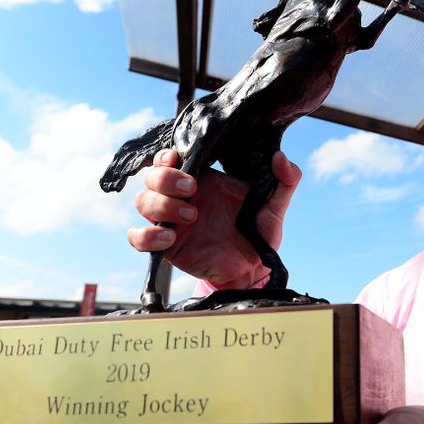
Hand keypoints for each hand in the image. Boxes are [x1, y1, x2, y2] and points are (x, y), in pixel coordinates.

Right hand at [127, 149, 300, 288]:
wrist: (255, 267)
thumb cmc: (260, 231)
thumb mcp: (275, 204)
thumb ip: (285, 180)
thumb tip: (281, 158)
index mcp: (203, 180)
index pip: (170, 158)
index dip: (167, 155)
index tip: (178, 159)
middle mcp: (182, 197)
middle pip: (151, 176)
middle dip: (165, 178)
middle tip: (192, 190)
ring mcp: (171, 220)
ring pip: (142, 202)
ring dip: (161, 205)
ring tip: (191, 217)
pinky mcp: (167, 246)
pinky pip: (138, 237)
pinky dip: (147, 235)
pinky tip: (170, 237)